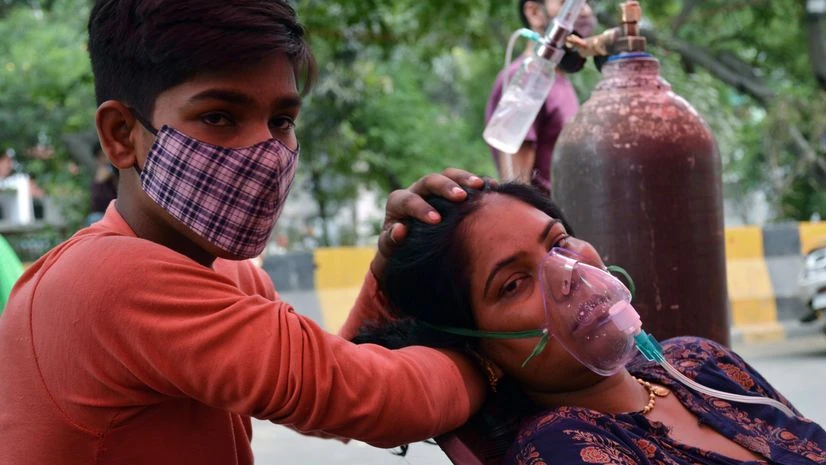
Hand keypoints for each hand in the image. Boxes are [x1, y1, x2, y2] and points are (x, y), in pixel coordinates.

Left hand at [371, 168, 486, 280]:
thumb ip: (391, 240)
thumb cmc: (399, 248)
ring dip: (464, 178)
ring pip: (449, 174)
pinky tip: (493, 187)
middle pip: (430, 180)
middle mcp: (417, 190)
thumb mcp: (390, 247)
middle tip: (460, 197)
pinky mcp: (453, 189)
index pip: (408, 200)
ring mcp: (436, 188)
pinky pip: (466, 181)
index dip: (421, 208)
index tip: (436, 220)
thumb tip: (400, 229)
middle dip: (445, 187)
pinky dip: (479, 182)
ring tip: (480, 186)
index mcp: (399, 202)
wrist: (411, 245)